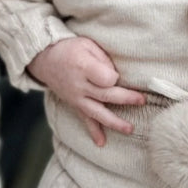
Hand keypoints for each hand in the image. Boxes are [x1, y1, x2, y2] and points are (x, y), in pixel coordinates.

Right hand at [27, 35, 144, 147]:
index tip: (118, 74)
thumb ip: (103, 59)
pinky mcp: (75, 105)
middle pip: (106, 95)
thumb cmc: (70, 48)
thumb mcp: (87, 44)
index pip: (105, 78)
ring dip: (114, 122)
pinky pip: (85, 119)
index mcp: (84, 67)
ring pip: (98, 112)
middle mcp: (80, 85)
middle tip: (142, 101)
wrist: (44, 59)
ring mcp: (76, 97)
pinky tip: (101, 142)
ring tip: (130, 129)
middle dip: (126, 99)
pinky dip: (93, 132)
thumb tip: (117, 76)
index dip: (114, 77)